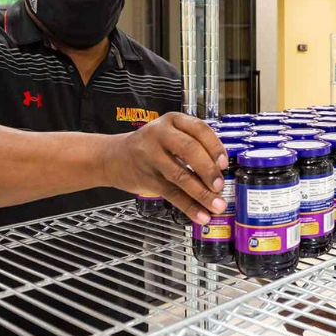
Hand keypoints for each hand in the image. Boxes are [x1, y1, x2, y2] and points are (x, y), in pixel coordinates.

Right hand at [101, 112, 227, 222]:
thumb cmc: (148, 146)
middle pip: (190, 150)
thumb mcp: (170, 133)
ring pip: (180, 175)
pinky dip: (189, 206)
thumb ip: (193, 144)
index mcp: (173, 121)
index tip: (224, 163)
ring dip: (202, 194)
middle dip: (209, 170)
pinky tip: (201, 215)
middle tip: (220, 185)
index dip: (215, 147)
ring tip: (216, 205)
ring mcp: (151, 156)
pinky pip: (172, 194)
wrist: (112, 156)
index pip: (199, 129)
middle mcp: (161, 135)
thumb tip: (220, 170)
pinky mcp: (146, 178)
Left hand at [280, 295, 335, 335]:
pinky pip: (332, 310)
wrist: (283, 297)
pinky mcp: (320, 302)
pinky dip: (335, 319)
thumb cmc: (286, 311)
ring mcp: (321, 304)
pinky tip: (330, 326)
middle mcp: (322, 308)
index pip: (333, 330)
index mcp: (317, 316)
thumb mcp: (293, 330)